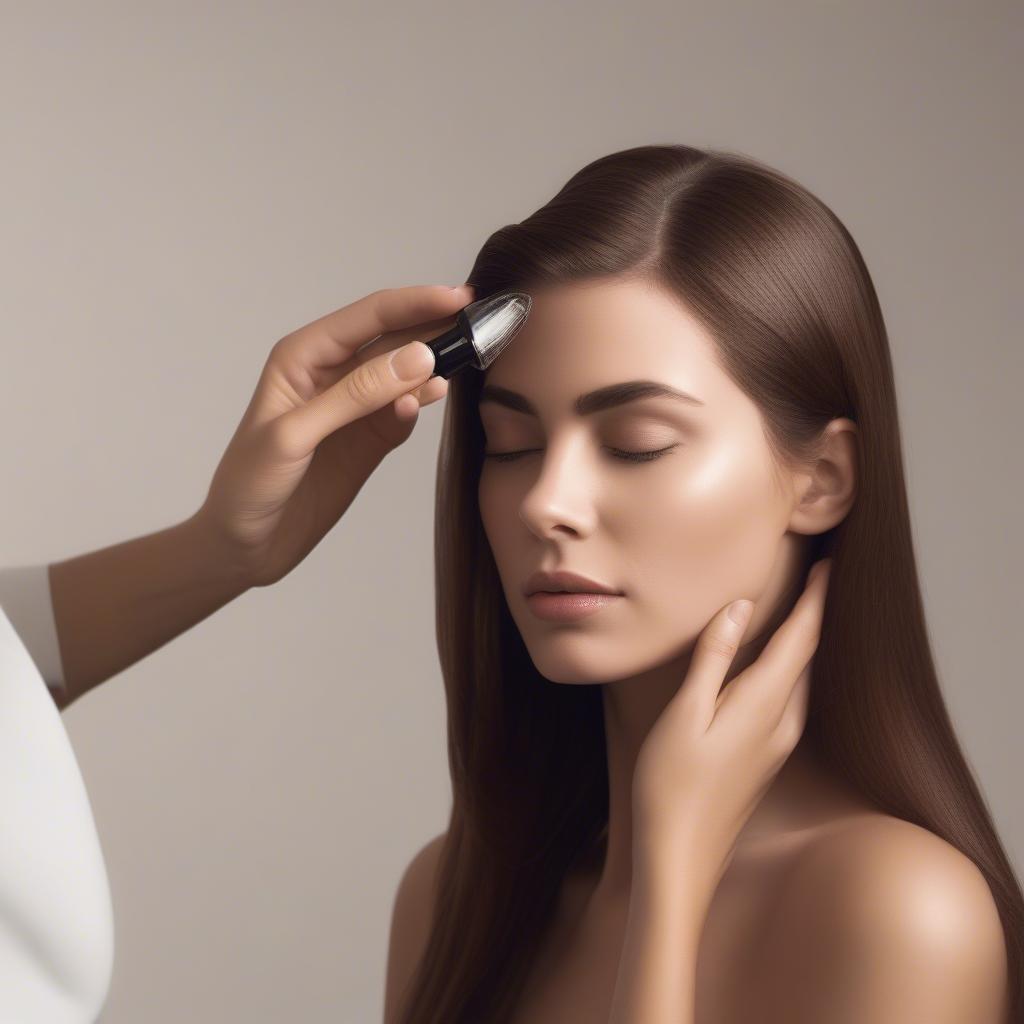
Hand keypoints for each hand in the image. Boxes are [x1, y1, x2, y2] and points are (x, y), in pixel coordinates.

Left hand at [194, 283, 473, 587]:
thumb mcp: (296, 435)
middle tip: (481, 323)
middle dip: (434, 327)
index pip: (369, 317)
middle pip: (393, 338)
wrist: (244, 546)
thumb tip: (419, 357)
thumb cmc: (250, 484)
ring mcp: (355, 407)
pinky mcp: (370, 439)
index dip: (415, 303)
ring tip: (470, 356)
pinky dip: (422, 402)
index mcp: (304, 356)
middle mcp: (332, 373)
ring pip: (404, 373)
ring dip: (435, 364)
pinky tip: (437, 395)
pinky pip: (405, 411)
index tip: (461, 298)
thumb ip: (357, 395)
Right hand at [630, 557, 832, 908]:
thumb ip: (714, 657)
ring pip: (800, 681)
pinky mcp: (765, 759)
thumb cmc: (672, 784)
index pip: (802, 639)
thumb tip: (740, 607)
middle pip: (808, 658)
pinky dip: (788, 670)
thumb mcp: (684, 712)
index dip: (816, 599)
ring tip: (801, 611)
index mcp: (764, 704)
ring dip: (803, 644)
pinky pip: (788, 700)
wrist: (681, 857)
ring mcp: (777, 745)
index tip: (828, 564)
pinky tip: (773, 666)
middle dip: (815, 616)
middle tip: (818, 577)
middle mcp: (782, 723)